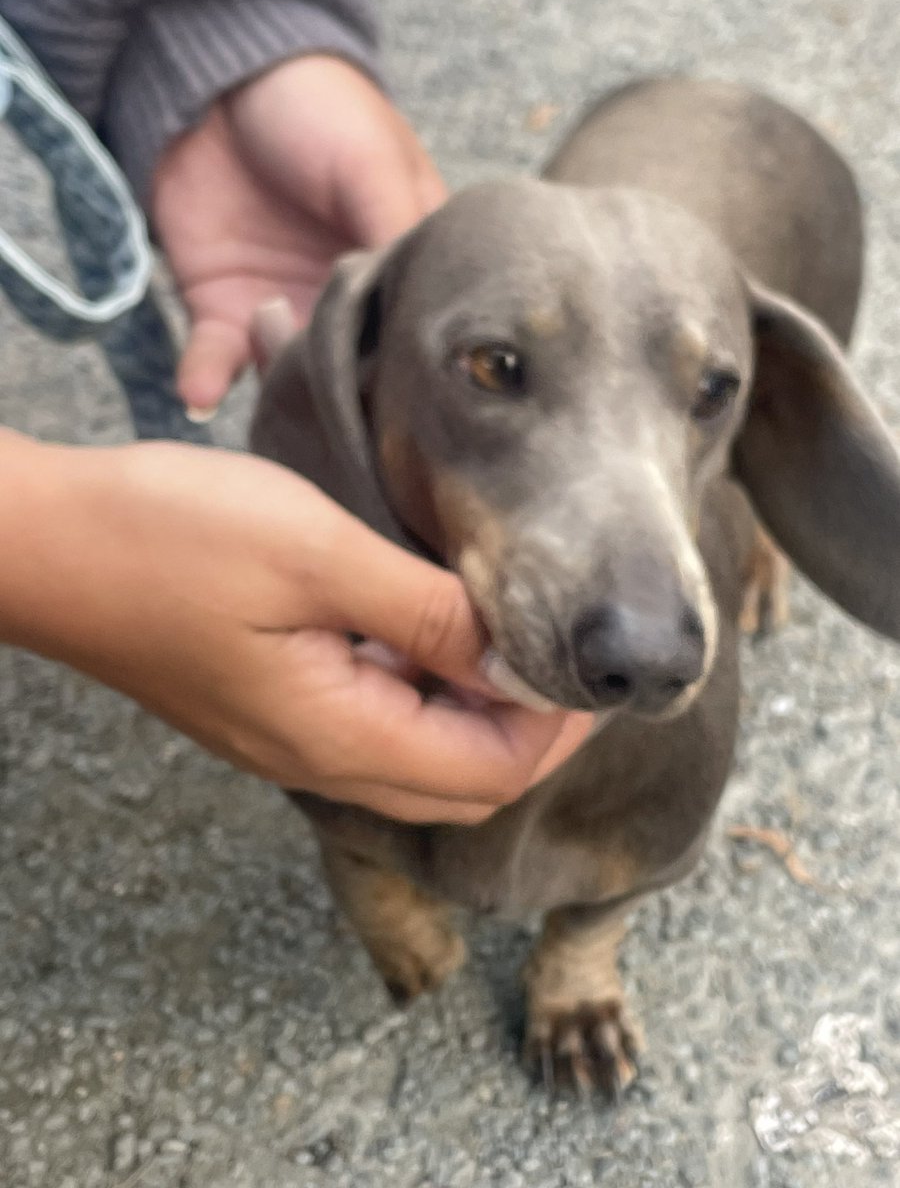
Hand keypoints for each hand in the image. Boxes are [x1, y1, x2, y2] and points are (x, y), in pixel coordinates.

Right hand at [1, 434, 586, 824]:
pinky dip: (420, 688)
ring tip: (504, 629)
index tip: (584, 661)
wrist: (47, 545)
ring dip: (473, 707)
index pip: (489, 773)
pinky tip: (423, 622)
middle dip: (526, 727)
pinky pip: (370, 722)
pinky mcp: (267, 704)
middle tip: (558, 649)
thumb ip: (426, 613)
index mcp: (338, 734)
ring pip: (416, 754)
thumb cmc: (170, 537)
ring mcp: (287, 736)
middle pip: (460, 781)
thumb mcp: (317, 556)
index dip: (553, 727)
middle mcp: (316, 755)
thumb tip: (517, 654)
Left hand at [151, 55, 445, 412]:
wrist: (215, 77)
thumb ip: (396, 234)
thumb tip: (419, 320)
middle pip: (356, 375)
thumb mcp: (374, 164)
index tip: (405, 390)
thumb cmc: (317, 107)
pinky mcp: (225, 314)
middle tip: (340, 411)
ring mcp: (287, 313)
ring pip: (293, 381)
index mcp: (401, 271)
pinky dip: (207, 382)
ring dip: (285, 393)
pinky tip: (200, 393)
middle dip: (346, 397)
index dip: (411, 366)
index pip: (416, 334)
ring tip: (281, 394)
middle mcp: (349, 306)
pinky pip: (218, 362)